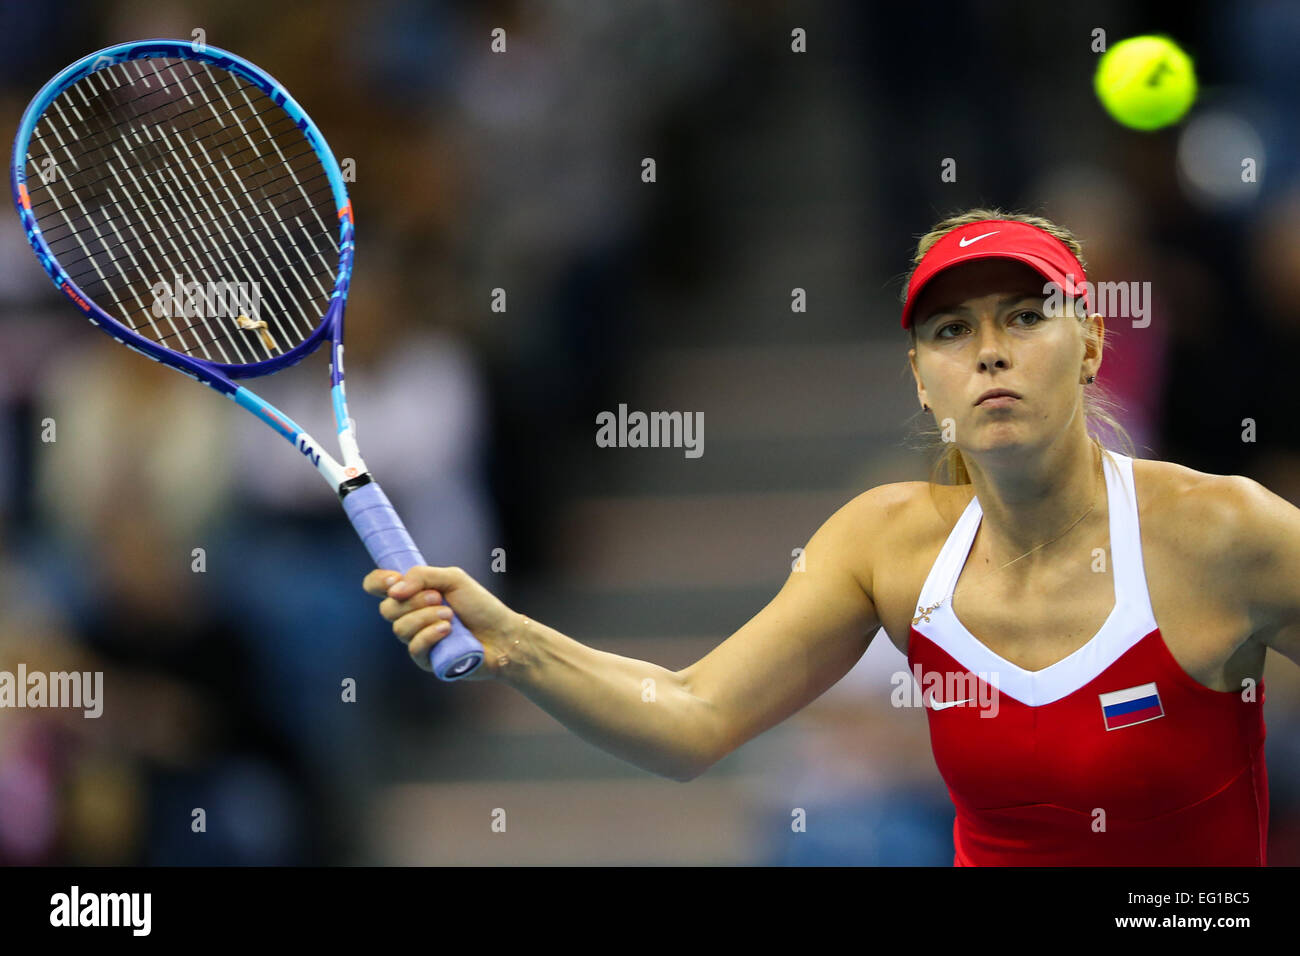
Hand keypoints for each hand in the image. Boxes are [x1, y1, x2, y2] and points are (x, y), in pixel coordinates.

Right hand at [362, 565, 522, 678]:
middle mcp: (411, 616)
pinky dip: (430, 635)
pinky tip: (448, 632)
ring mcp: (416, 639)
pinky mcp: (425, 660)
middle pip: (387, 609)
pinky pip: (413, 648)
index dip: (378, 582)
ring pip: (399, 628)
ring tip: (451, 617)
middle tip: (440, 598)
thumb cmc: (480, 606)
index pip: (378, 586)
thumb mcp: (454, 579)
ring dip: (426, 618)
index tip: (393, 581)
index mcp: (414, 594)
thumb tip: (394, 591)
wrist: (503, 635)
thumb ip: (422, 575)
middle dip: (414, 601)